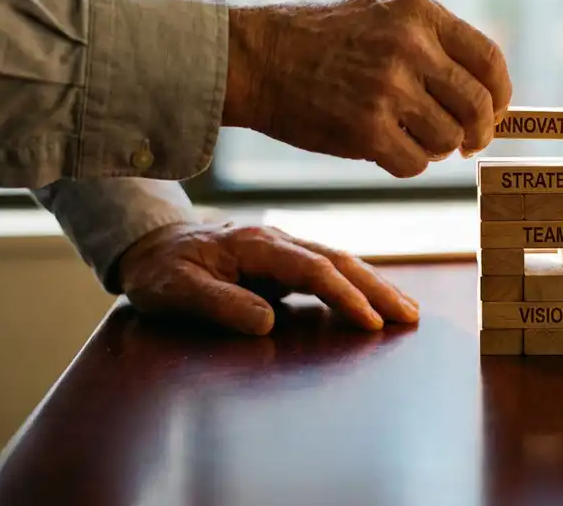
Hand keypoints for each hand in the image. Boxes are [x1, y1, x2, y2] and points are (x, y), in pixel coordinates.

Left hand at [117, 222, 419, 335]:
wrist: (153, 244)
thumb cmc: (161, 271)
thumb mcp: (173, 290)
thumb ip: (218, 303)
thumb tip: (267, 323)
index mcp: (256, 244)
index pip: (313, 269)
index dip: (344, 295)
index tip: (370, 323)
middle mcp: (278, 240)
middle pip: (339, 260)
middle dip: (377, 288)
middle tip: (410, 317)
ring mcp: (284, 248)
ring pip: (341, 262)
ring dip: (375, 286)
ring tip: (408, 311)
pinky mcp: (285, 260)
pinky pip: (330, 270)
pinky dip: (358, 284)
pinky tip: (376, 300)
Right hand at [222, 0, 512, 177]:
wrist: (255, 58)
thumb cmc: (321, 39)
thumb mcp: (382, 14)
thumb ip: (433, 42)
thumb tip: (487, 92)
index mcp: (420, 13)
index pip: (489, 60)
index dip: (501, 94)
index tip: (496, 112)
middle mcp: (410, 47)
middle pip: (478, 105)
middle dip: (480, 132)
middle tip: (469, 143)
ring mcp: (388, 89)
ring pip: (447, 139)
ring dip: (436, 147)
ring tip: (410, 136)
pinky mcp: (365, 130)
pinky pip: (415, 164)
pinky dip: (408, 164)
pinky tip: (387, 149)